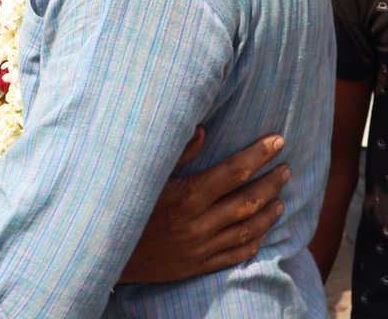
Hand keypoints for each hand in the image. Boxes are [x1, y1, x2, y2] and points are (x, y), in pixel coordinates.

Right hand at [120, 134, 288, 282]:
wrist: (108, 251)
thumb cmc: (124, 203)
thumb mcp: (146, 174)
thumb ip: (177, 151)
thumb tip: (201, 128)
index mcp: (188, 195)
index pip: (233, 171)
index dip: (258, 155)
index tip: (277, 141)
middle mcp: (199, 222)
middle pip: (247, 201)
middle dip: (270, 182)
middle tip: (286, 168)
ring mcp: (200, 247)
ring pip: (246, 230)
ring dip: (268, 214)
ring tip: (281, 200)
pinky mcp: (196, 265)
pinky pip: (232, 256)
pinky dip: (251, 244)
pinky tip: (260, 234)